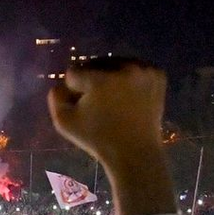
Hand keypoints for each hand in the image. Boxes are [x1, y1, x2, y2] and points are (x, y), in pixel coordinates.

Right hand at [47, 61, 165, 167]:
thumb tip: (61, 83)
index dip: (73, 90)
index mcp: (100, 80)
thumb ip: (56, 97)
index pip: (74, 72)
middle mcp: (124, 69)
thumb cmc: (98, 139)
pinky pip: (134, 69)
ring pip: (115, 64)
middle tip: (95, 101)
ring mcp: (144, 70)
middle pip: (96, 64)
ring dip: (109, 76)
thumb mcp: (64, 123)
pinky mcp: (157, 74)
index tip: (80, 104)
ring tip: (111, 98)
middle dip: (91, 79)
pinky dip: (129, 78)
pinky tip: (127, 96)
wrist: (136, 151)